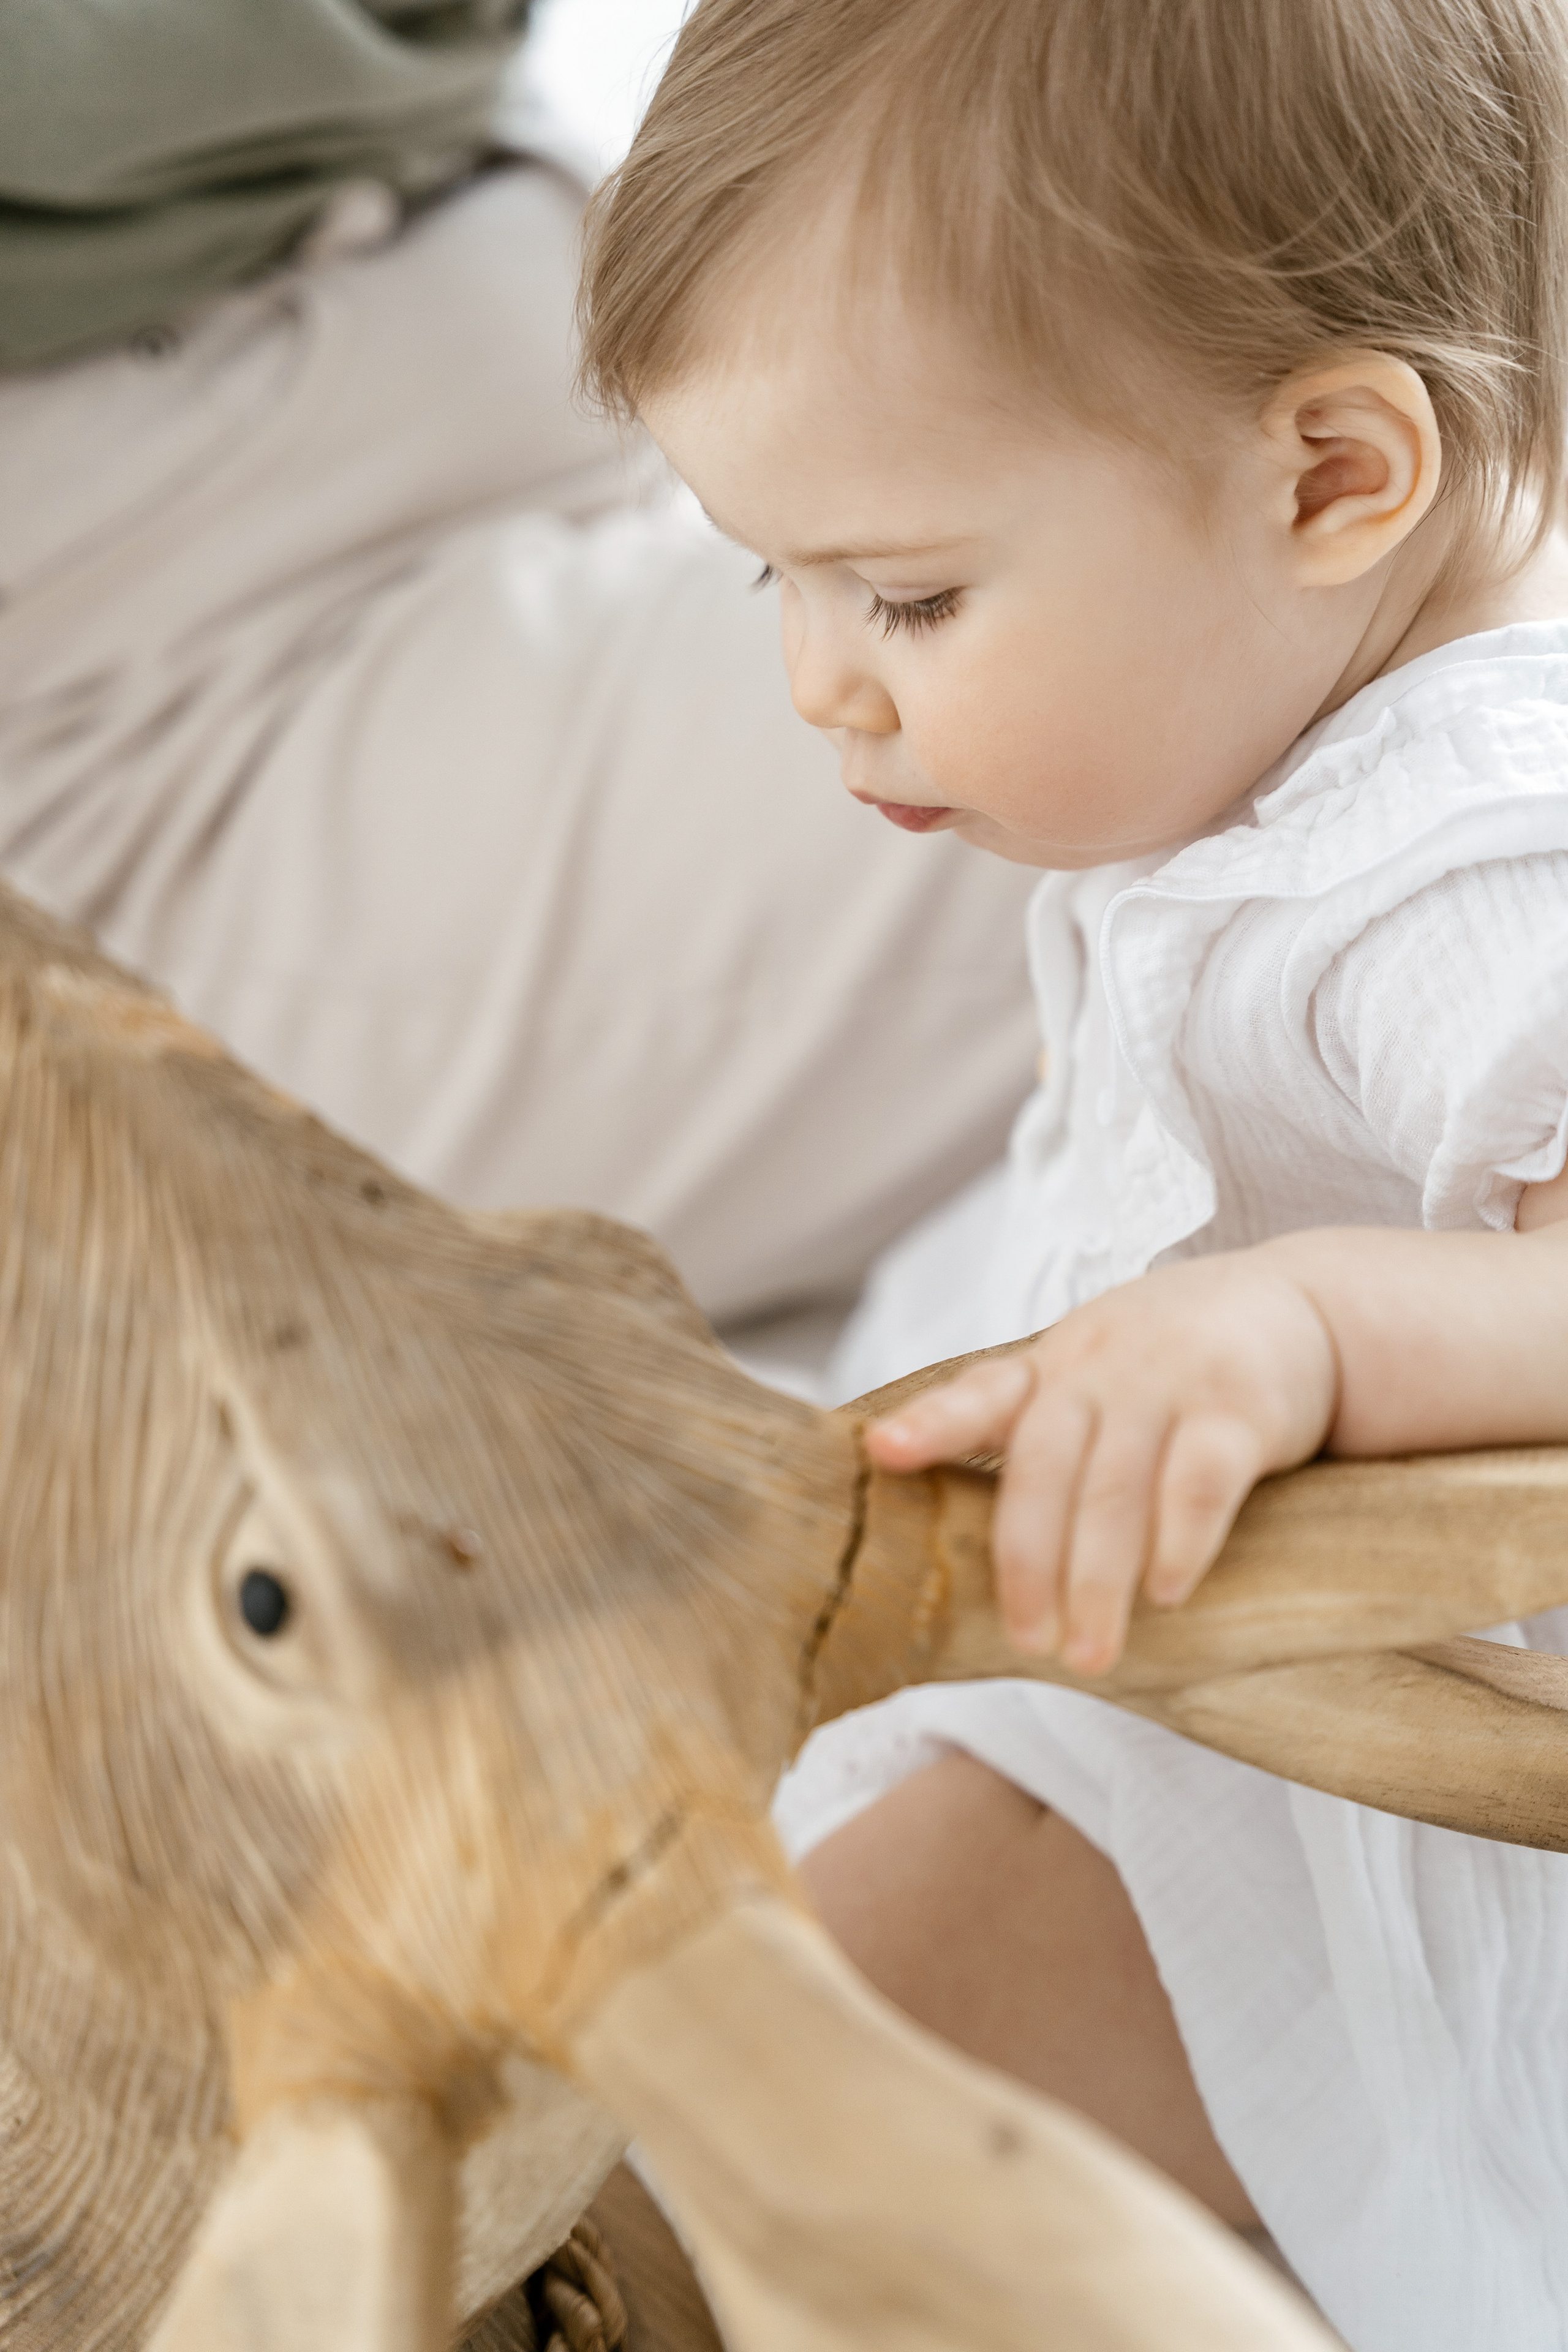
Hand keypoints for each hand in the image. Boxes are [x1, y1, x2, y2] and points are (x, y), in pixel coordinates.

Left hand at [864, 1250, 1339, 1674]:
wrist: (1304, 1308)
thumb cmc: (1176, 1364)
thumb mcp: (1096, 1375)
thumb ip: (1040, 1435)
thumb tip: (970, 1546)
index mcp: (1055, 1367)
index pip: (982, 1394)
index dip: (932, 1423)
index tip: (883, 1452)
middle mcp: (1102, 1367)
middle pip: (1045, 1465)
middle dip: (1029, 1561)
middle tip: (1029, 1641)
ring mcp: (1171, 1381)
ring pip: (1118, 1485)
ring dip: (1099, 1577)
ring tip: (1090, 1652)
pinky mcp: (1243, 1406)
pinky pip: (1203, 1477)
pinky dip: (1182, 1539)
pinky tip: (1166, 1592)